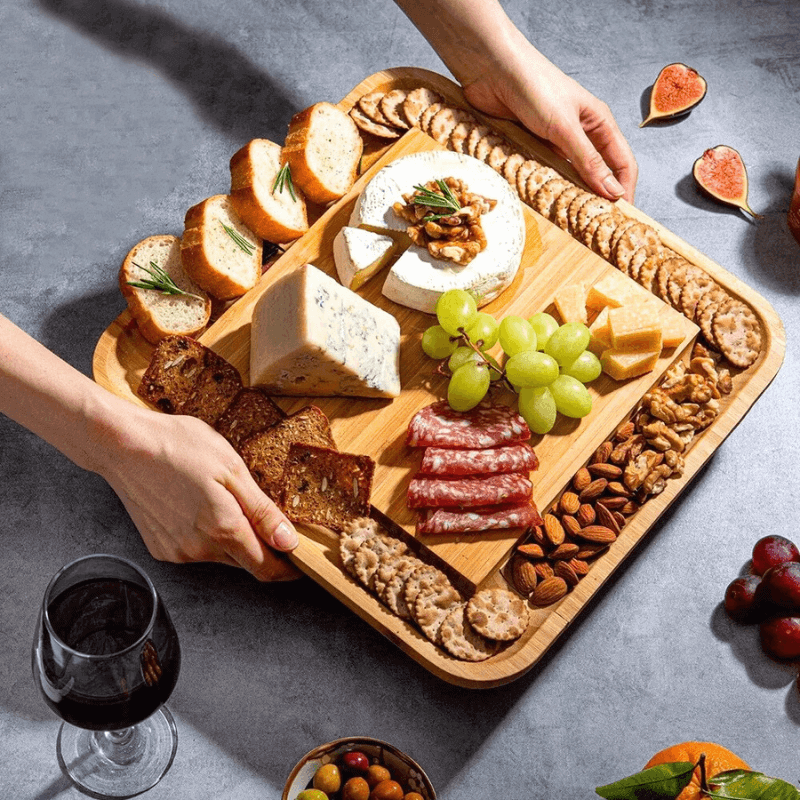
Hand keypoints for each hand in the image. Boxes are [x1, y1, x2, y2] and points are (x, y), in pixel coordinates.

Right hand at [99, 408, 300, 581]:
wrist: (123, 445)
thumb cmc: (179, 447)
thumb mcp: (233, 470)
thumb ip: (262, 511)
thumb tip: (289, 542)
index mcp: (223, 530)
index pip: (266, 568)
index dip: (287, 568)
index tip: (300, 561)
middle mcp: (200, 550)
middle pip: (244, 562)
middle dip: (261, 548)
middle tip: (267, 518)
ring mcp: (177, 552)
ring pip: (220, 555)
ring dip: (231, 539)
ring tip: (225, 501)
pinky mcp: (160, 548)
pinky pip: (195, 550)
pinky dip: (205, 536)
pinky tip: (199, 507)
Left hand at [462, 50, 637, 202]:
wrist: (493, 72)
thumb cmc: (534, 88)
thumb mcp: (565, 128)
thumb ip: (588, 161)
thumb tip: (613, 191)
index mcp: (598, 123)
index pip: (622, 162)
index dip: (625, 189)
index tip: (622, 216)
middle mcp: (581, 133)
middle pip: (598, 172)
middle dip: (599, 197)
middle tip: (596, 225)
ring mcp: (556, 141)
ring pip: (571, 175)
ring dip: (572, 194)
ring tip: (573, 219)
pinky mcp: (533, 146)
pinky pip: (546, 172)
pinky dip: (549, 186)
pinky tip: (548, 201)